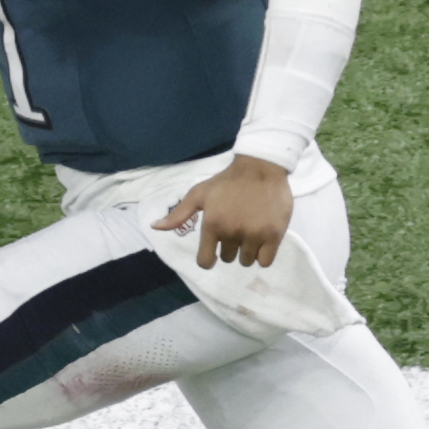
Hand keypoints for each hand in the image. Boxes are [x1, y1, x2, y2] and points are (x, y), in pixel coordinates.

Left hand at [154, 154, 294, 269]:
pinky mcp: (274, 236)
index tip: (214, 251)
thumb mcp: (199, 194)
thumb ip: (179, 214)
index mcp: (212, 225)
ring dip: (247, 251)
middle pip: (228, 259)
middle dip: (230, 247)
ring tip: (249, 232)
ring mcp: (254, 235)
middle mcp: (232, 232)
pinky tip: (261, 239)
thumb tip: (154, 227)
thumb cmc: (228, 181)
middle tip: (236, 229)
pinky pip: (265, 261)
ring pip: (246, 261)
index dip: (208, 259)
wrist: (260, 167)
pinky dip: (262, 254)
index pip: (205, 261)